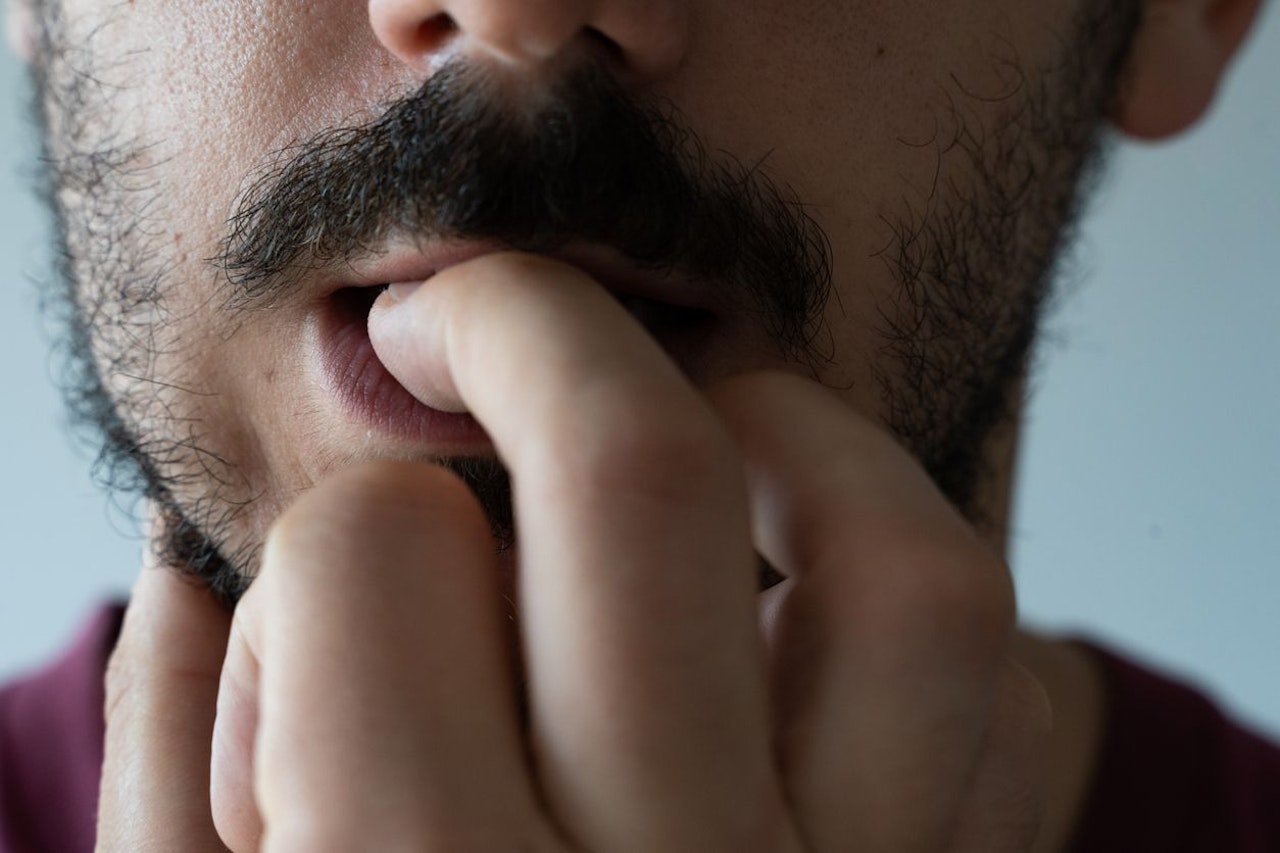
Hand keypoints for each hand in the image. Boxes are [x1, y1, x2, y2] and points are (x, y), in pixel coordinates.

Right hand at [97, 252, 1049, 851]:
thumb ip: (171, 758)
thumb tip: (204, 545)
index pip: (373, 555)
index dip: (341, 518)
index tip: (354, 560)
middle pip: (640, 475)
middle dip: (531, 325)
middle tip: (474, 316)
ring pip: (909, 563)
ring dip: (792, 434)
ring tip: (701, 435)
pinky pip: (1015, 704)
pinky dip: (919, 609)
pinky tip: (807, 625)